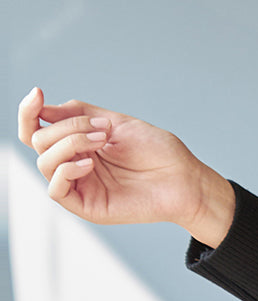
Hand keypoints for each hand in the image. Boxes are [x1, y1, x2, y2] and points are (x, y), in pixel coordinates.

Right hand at [16, 85, 223, 232]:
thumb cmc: (158, 151)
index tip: (38, 93)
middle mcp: (75, 164)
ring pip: (45, 163)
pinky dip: (66, 171)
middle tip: (102, 128)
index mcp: (79, 144)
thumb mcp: (116, 121)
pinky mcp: (88, 207)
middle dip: (67, 127)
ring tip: (102, 140)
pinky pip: (56, 190)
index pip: (36, 130)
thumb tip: (43, 109)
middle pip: (39, 142)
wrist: (185, 178)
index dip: (29, 112)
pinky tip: (90, 162)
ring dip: (70, 143)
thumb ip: (78, 113)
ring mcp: (81, 186)